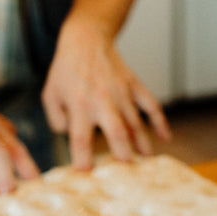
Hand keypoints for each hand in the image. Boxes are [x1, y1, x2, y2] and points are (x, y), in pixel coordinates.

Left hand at [41, 16, 170, 169]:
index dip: (83, 159)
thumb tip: (71, 139)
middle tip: (125, 174)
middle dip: (122, 155)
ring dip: (142, 145)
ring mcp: (121, 93)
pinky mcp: (134, 85)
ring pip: (136, 124)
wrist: (86, 40)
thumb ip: (57, 121)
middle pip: (117, 132)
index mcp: (79, 104)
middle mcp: (102, 101)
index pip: (80, 138)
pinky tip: (165, 138)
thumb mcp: (50, 95)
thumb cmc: (66, 71)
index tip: (86, 174)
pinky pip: (151, 105)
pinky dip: (161, 122)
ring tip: (145, 163)